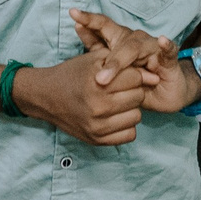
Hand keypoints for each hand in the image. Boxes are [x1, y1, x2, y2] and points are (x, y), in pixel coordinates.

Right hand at [15, 46, 150, 144]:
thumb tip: (154, 77)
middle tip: (120, 89)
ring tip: (117, 102)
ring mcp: (97, 127)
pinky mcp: (97, 140)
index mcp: (97, 84)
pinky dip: (126, 125)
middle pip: (138, 96)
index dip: (132, 74)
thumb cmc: (73, 74)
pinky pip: (129, 135)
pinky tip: (115, 116)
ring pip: (137, 116)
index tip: (124, 75)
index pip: (135, 78)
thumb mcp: (95, 59)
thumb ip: (123, 63)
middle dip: (133, 90)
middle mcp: (97, 107)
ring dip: (131, 108)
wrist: (47, 96)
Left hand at [71, 9, 194, 113]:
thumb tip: (77, 28)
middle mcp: (135, 40)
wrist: (166, 93)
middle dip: (100, 36)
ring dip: (120, 61)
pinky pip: (168, 50)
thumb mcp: (114, 70)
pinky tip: (162, 40)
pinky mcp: (168, 58)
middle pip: (116, 35)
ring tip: (105, 77)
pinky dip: (166, 45)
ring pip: (134, 47)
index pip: (102, 26)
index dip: (88, 19)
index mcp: (119, 41)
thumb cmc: (137, 81)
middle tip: (83, 41)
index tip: (73, 13)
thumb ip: (98, 52)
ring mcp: (151, 47)